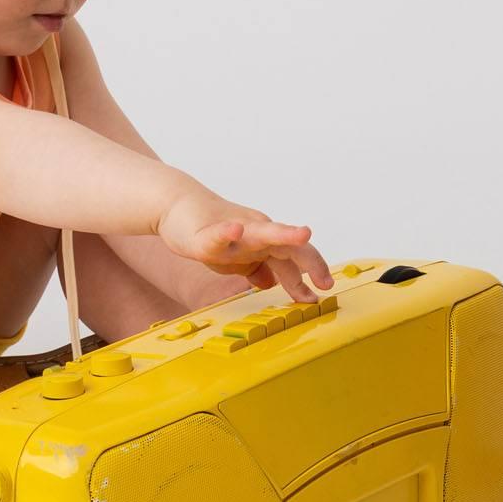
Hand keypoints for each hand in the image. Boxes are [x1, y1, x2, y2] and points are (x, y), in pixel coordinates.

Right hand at [159, 191, 334, 300]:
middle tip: (326, 282)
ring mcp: (234, 230)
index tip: (321, 296)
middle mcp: (256, 233)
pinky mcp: (206, 233)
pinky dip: (227, 232)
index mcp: (264, 243)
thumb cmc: (209, 230)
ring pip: (262, 233)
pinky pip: (218, 234)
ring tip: (303, 234)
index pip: (294, 258)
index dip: (309, 275)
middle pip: (289, 247)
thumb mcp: (237, 257)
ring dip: (284, 235)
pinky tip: (235, 230)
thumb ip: (256, 267)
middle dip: (311, 262)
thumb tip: (270, 282)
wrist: (177, 206)